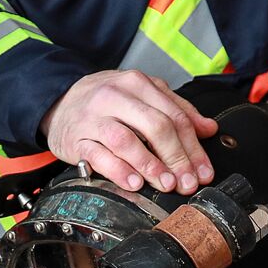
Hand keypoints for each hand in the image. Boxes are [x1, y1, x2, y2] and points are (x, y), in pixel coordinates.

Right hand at [41, 70, 217, 194]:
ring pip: (126, 140)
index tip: (204, 171)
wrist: (59, 102)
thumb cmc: (106, 102)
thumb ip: (176, 109)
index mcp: (137, 83)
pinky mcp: (76, 139)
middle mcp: (115, 97)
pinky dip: (119, 171)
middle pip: (155, 126)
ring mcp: (93, 118)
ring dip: (150, 165)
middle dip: (177, 158)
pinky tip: (134, 183)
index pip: (174, 116)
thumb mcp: (142, 95)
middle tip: (187, 182)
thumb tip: (208, 129)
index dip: (193, 147)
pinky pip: (99, 156)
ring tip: (165, 183)